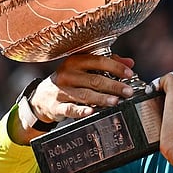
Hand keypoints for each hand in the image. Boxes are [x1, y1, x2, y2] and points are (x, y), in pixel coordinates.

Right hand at [11, 53, 134, 143]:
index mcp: (76, 61)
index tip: (130, 74)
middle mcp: (68, 74)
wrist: (43, 97)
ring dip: (102, 98)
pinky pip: (70, 109)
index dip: (116, 67)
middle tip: (128, 92)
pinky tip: (91, 111)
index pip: (99, 61)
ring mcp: (61, 90)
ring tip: (116, 101)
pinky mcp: (57, 106)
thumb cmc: (70, 80)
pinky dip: (81, 111)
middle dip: (114, 86)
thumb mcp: (84, 67)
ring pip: (85, 94)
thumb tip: (130, 62)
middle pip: (95, 79)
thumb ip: (107, 63)